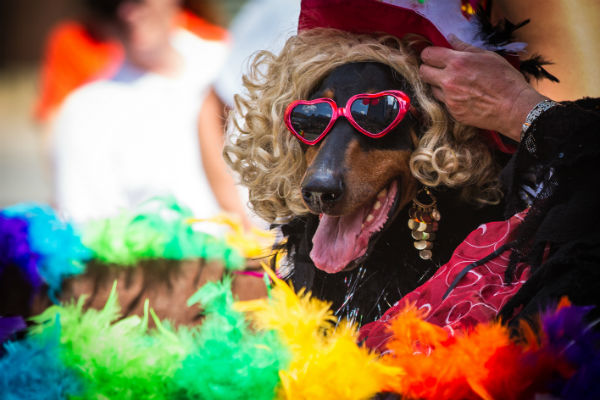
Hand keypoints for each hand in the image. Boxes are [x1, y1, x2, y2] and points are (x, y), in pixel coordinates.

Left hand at [419, 35, 546, 140]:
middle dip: (428, 68)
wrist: (513, 107)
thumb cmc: (505, 80)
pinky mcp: (452, 112)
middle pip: (423, 72)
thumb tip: (451, 38)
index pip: (428, 55)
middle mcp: (449, 81)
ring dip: (439, 85)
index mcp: (457, 62)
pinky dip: (449, 98)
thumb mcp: (487, 56)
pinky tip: (464, 96)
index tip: (433, 56)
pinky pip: (443, 102)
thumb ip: (465, 48)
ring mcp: (449, 99)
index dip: (429, 54)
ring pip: (431, 88)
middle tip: (439, 69)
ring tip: (457, 84)